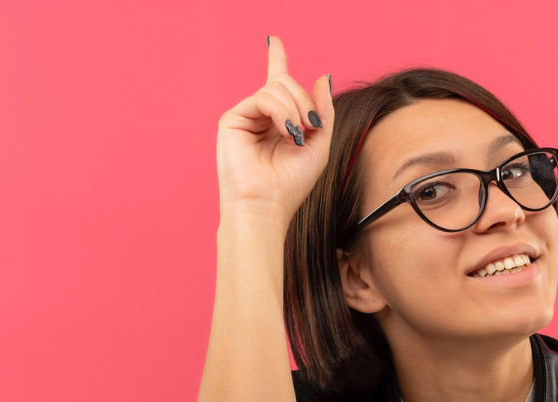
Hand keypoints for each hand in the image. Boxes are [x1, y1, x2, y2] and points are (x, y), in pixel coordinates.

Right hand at [217, 36, 334, 221]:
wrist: (266, 205)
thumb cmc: (291, 183)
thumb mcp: (319, 144)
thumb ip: (323, 112)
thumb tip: (322, 76)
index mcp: (279, 121)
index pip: (277, 83)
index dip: (276, 59)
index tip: (274, 40)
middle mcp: (261, 116)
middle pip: (286, 83)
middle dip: (305, 101)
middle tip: (310, 127)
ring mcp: (246, 116)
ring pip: (277, 87)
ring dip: (295, 108)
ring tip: (296, 135)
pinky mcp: (233, 119)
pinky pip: (263, 97)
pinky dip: (280, 112)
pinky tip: (286, 132)